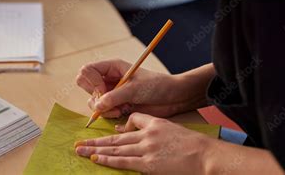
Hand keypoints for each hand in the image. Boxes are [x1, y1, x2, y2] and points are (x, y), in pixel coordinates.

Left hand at [75, 113, 210, 173]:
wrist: (205, 155)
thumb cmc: (192, 145)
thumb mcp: (172, 128)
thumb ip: (154, 128)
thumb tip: (135, 131)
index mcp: (154, 124)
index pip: (132, 120)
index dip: (120, 128)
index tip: (112, 134)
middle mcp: (147, 134)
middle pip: (116, 137)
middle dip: (96, 141)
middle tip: (79, 142)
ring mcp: (146, 149)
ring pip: (115, 148)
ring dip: (96, 150)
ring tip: (80, 151)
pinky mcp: (148, 164)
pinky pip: (123, 161)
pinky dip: (108, 160)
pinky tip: (96, 159)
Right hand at [76, 59, 184, 117]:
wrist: (172, 98)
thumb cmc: (156, 86)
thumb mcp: (135, 88)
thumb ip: (114, 96)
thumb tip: (97, 106)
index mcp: (112, 67)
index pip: (87, 70)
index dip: (92, 82)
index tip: (104, 91)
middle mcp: (109, 78)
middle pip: (85, 85)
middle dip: (94, 96)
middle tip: (107, 101)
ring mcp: (111, 92)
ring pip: (92, 100)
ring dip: (103, 108)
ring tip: (119, 110)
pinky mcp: (116, 105)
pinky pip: (101, 110)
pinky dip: (108, 114)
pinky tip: (122, 113)